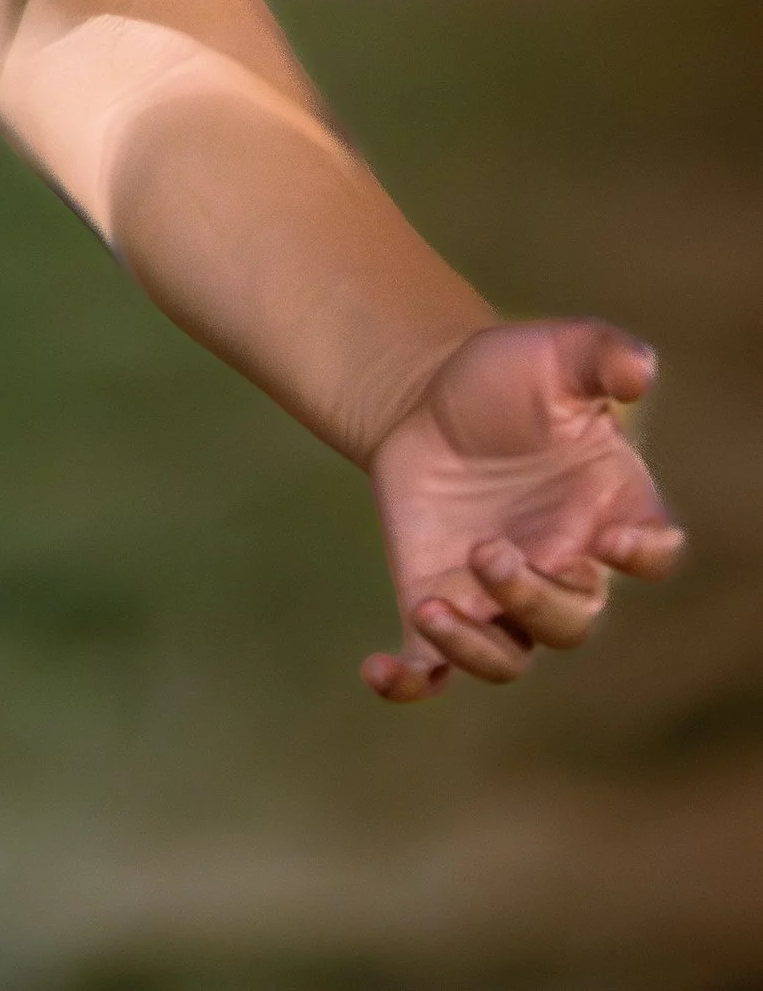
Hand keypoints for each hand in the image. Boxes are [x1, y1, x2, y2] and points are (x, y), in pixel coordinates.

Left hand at [363, 319, 683, 702]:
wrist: (425, 394)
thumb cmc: (506, 377)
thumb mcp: (554, 351)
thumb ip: (600, 354)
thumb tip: (641, 366)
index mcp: (607, 509)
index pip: (652, 552)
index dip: (643, 556)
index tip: (613, 542)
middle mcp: (562, 565)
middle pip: (571, 619)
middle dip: (533, 598)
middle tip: (488, 550)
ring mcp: (500, 594)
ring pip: (508, 656)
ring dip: (475, 647)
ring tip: (433, 607)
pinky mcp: (440, 600)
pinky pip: (431, 666)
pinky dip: (411, 681)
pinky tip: (380, 672)